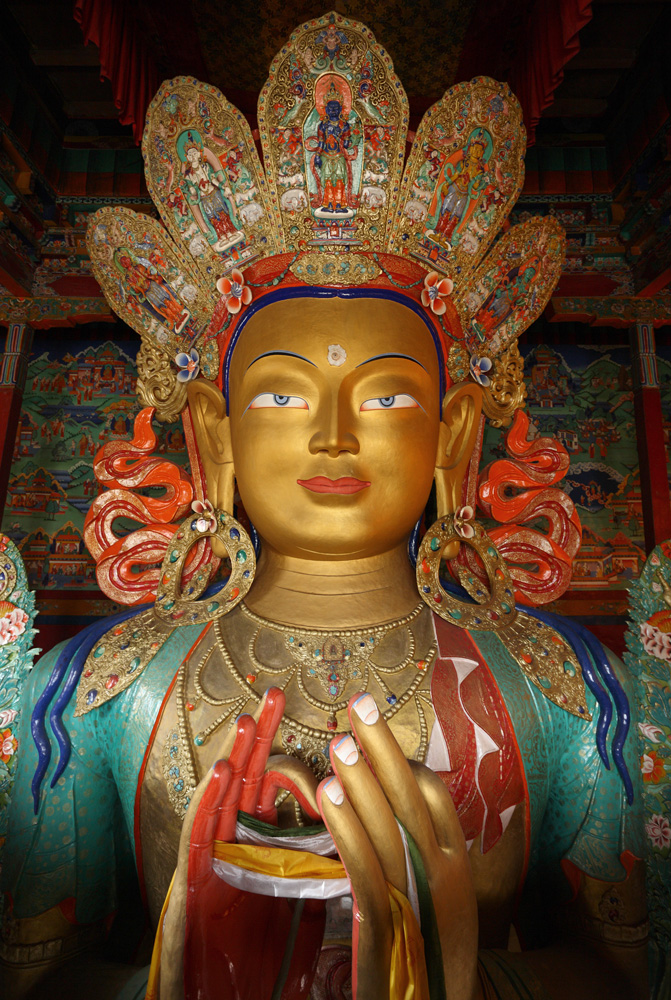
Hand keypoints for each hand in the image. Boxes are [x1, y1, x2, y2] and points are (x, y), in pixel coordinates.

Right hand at [159, 688, 323, 999]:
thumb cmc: (260, 975)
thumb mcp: (300, 917)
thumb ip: (318, 875)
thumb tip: (350, 838)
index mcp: (263, 862)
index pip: (278, 802)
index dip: (296, 764)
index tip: (317, 734)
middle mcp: (232, 858)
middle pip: (247, 789)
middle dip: (259, 742)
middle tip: (275, 696)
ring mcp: (208, 872)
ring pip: (219, 803)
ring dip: (232, 758)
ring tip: (249, 720)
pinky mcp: (187, 894)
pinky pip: (198, 841)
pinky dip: (207, 803)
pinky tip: (225, 772)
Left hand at [317, 692, 479, 999]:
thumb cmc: (435, 957)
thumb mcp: (441, 902)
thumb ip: (424, 857)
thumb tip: (392, 810)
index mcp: (457, 865)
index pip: (435, 797)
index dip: (405, 759)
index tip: (377, 732)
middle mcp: (444, 875)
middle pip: (411, 796)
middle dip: (384, 747)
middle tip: (360, 703)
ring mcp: (418, 899)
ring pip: (387, 825)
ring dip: (361, 779)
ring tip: (339, 741)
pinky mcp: (386, 926)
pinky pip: (365, 867)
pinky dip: (348, 828)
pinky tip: (328, 796)